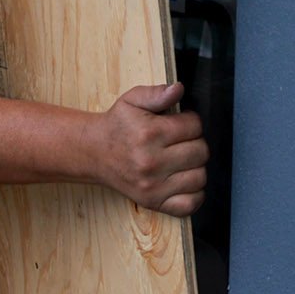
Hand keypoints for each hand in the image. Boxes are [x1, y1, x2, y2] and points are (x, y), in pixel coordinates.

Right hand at [86, 84, 207, 214]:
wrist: (94, 152)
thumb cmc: (117, 125)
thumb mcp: (133, 100)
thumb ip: (158, 93)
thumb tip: (178, 89)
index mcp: (150, 134)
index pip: (194, 126)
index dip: (192, 121)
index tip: (182, 123)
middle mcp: (152, 162)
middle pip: (200, 152)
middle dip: (196, 142)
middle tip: (182, 141)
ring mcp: (153, 186)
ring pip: (199, 177)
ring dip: (196, 166)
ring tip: (182, 159)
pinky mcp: (152, 202)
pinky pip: (189, 204)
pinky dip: (194, 194)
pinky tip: (184, 180)